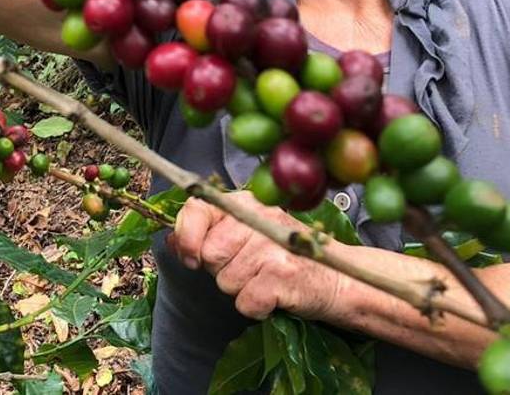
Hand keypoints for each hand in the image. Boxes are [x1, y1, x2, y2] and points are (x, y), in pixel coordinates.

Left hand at [166, 193, 348, 321]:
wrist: (339, 278)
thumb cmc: (287, 256)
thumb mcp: (249, 233)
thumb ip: (212, 231)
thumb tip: (170, 240)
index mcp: (246, 203)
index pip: (196, 208)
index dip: (186, 236)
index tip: (190, 256)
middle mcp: (258, 219)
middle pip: (209, 255)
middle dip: (222, 270)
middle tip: (251, 268)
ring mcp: (271, 247)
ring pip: (225, 282)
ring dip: (241, 290)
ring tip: (266, 279)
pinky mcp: (282, 276)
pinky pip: (245, 302)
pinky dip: (257, 307)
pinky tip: (275, 295)